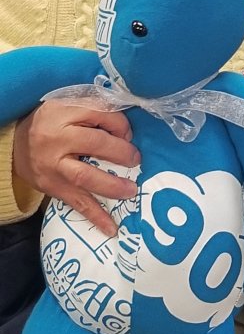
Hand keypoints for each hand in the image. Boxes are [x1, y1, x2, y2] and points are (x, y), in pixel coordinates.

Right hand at [13, 100, 139, 235]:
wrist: (16, 145)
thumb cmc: (52, 123)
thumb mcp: (71, 106)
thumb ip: (98, 111)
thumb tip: (127, 132)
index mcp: (64, 113)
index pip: (100, 114)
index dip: (120, 125)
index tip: (129, 134)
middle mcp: (57, 140)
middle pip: (95, 144)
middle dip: (121, 152)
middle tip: (137, 160)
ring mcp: (53, 166)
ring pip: (85, 176)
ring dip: (112, 185)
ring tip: (131, 190)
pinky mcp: (52, 187)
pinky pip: (76, 203)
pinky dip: (95, 216)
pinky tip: (112, 228)